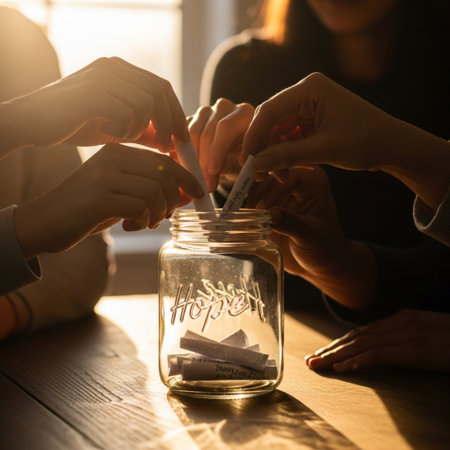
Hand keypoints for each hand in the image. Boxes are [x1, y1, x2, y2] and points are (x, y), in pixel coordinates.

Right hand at [5, 57, 188, 152]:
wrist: (34, 123)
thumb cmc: (75, 124)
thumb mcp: (115, 126)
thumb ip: (141, 129)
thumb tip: (169, 141)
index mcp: (121, 71)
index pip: (161, 87)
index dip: (176, 113)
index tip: (182, 139)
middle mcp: (113, 67)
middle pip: (159, 91)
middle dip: (169, 122)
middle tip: (168, 147)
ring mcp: (102, 76)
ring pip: (145, 102)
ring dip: (141, 128)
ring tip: (123, 138)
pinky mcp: (91, 91)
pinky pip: (125, 112)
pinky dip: (124, 129)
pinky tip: (108, 134)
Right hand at [14, 143, 203, 257]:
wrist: (45, 221)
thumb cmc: (87, 209)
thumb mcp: (122, 194)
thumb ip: (150, 190)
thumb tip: (187, 194)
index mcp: (118, 152)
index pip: (164, 159)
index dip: (186, 177)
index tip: (197, 194)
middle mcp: (112, 157)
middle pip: (164, 174)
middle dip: (174, 199)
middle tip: (165, 216)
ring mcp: (104, 176)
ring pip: (155, 191)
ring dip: (159, 213)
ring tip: (147, 223)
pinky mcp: (98, 198)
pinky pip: (140, 207)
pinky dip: (144, 220)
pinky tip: (132, 226)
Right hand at [189, 98, 253, 191]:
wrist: (233, 156)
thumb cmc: (242, 160)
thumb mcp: (242, 165)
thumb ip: (231, 165)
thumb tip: (213, 170)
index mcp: (243, 113)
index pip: (226, 127)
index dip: (217, 150)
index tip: (213, 171)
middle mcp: (223, 108)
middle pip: (207, 132)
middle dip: (203, 161)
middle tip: (203, 183)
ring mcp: (205, 112)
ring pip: (191, 134)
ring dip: (191, 160)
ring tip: (194, 180)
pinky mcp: (190, 120)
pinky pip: (180, 137)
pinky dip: (181, 156)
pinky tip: (185, 171)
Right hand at [241, 72, 449, 209]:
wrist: (393, 146)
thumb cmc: (367, 141)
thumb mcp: (325, 150)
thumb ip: (287, 156)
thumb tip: (254, 165)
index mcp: (310, 89)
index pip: (269, 110)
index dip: (253, 137)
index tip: (245, 160)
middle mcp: (306, 94)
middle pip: (270, 121)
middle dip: (262, 148)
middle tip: (255, 173)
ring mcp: (308, 108)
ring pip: (276, 132)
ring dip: (273, 155)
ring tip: (277, 176)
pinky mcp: (310, 122)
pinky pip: (288, 138)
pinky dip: (284, 155)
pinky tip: (286, 171)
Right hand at [247, 167, 376, 308]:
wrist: (321, 264)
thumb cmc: (325, 248)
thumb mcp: (311, 235)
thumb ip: (292, 223)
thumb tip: (270, 214)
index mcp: (311, 180)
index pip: (286, 173)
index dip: (271, 189)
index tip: (260, 207)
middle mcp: (293, 180)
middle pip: (266, 178)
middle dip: (256, 199)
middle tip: (251, 219)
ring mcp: (278, 192)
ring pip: (254, 189)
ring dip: (248, 206)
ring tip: (248, 225)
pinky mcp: (267, 204)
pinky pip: (249, 202)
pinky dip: (244, 213)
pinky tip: (244, 227)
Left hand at [305, 309, 449, 372]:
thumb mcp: (424, 331)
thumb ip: (402, 335)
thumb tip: (381, 345)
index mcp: (399, 318)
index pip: (361, 331)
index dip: (340, 342)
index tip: (323, 352)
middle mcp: (397, 323)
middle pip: (356, 337)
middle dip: (331, 349)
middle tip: (311, 360)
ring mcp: (405, 334)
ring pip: (361, 345)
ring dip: (336, 356)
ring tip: (318, 365)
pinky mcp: (413, 349)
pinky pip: (379, 355)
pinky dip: (358, 361)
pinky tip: (343, 368)